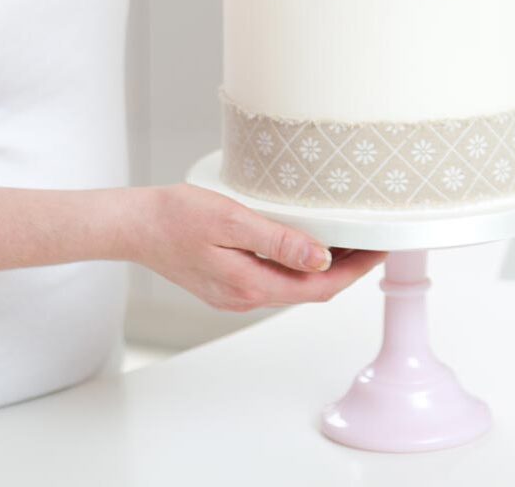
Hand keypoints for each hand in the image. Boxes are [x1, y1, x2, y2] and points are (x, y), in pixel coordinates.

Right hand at [130, 183, 384, 312]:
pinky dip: (294, 264)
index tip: (379, 251)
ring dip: (319, 266)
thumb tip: (320, 258)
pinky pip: (271, 278)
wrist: (134, 225)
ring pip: (291, 285)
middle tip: (370, 241)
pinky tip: (299, 242)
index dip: (355, 271)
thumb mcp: (230, 220)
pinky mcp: (225, 283)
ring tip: (343, 237)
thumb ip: (277, 241)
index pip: (319, 288)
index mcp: (251, 284)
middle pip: (309, 290)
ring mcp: (234, 293)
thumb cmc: (174, 217)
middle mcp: (246, 297)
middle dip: (344, 269)